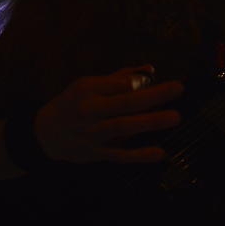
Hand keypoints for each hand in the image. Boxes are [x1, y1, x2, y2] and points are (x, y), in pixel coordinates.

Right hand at [34, 65, 183, 163]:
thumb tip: (150, 70)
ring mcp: (92, 134)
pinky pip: (120, 155)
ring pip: (123, 127)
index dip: (137, 81)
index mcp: (87, 90)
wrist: (45, 134)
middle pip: (123, 103)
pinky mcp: (96, 153)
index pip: (116, 83)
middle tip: (178, 88)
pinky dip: (140, 155)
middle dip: (153, 96)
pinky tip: (160, 153)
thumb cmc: (73, 103)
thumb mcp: (88, 84)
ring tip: (175, 117)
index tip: (157, 77)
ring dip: (150, 122)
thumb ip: (120, 77)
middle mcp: (89, 111)